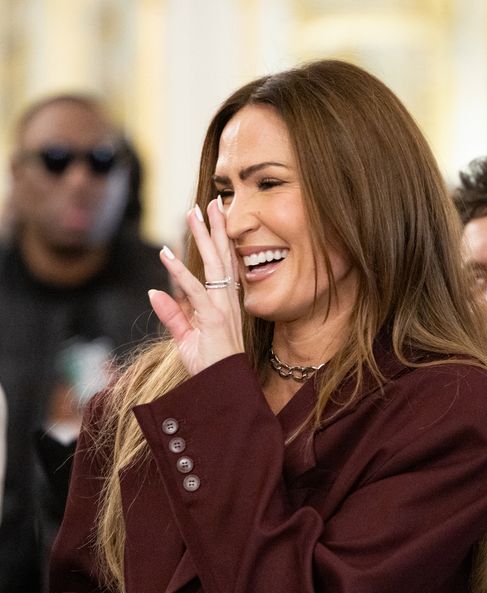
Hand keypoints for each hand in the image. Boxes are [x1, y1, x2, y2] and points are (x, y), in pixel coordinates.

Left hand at [151, 199, 243, 375]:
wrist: (223, 390)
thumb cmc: (210, 368)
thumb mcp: (186, 339)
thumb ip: (172, 315)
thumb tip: (154, 292)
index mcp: (224, 304)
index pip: (223, 266)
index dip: (218, 242)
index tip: (213, 218)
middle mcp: (226, 302)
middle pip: (222, 257)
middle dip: (215, 228)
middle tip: (210, 202)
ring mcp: (222, 309)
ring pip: (214, 265)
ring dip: (203, 237)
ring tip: (196, 211)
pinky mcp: (213, 319)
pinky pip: (194, 291)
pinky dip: (179, 273)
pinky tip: (167, 254)